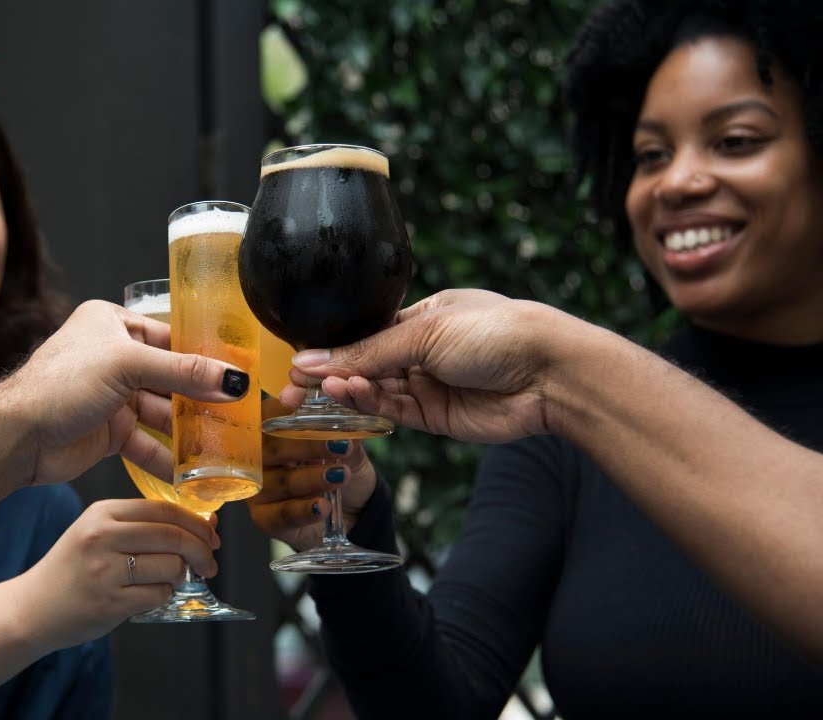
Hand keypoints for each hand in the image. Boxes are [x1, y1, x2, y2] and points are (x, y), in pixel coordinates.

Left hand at [0, 300, 249, 485]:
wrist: (17, 437)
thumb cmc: (59, 384)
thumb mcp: (126, 365)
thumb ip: (182, 372)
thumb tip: (232, 379)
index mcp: (112, 323)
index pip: (171, 336)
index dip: (205, 355)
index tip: (239, 372)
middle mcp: (114, 357)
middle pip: (171, 377)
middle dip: (201, 398)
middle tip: (239, 414)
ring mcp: (113, 396)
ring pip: (163, 412)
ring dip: (188, 431)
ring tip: (222, 446)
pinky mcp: (110, 431)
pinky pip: (148, 442)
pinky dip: (168, 457)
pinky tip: (191, 472)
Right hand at [9, 499, 220, 648]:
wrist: (33, 608)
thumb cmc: (73, 569)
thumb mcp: (99, 532)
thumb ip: (146, 526)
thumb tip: (206, 523)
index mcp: (102, 513)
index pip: (163, 509)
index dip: (196, 522)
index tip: (211, 535)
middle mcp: (102, 536)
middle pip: (173, 535)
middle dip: (202, 550)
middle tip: (209, 563)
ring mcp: (104, 570)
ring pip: (171, 567)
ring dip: (180, 576)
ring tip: (167, 580)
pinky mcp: (109, 602)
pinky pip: (158, 595)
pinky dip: (163, 596)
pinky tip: (148, 595)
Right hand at [246, 396, 378, 550]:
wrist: (354, 508)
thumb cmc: (341, 466)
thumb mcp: (348, 444)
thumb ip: (344, 430)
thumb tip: (345, 416)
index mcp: (274, 430)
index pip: (271, 415)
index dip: (286, 410)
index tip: (309, 408)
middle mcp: (259, 458)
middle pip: (272, 448)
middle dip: (308, 446)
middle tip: (341, 447)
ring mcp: (259, 489)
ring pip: (279, 481)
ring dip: (311, 478)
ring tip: (341, 476)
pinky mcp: (264, 519)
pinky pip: (280, 514)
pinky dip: (304, 510)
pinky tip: (323, 506)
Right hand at [283, 289, 558, 443]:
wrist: (550, 372)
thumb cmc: (497, 331)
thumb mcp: (423, 331)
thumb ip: (364, 352)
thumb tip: (309, 360)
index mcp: (421, 316)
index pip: (364, 333)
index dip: (331, 348)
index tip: (296, 361)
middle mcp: (422, 350)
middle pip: (364, 364)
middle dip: (330, 374)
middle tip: (293, 386)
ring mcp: (428, 384)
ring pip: (374, 390)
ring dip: (348, 388)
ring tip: (326, 386)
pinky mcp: (435, 417)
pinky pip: (392, 412)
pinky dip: (369, 404)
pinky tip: (349, 394)